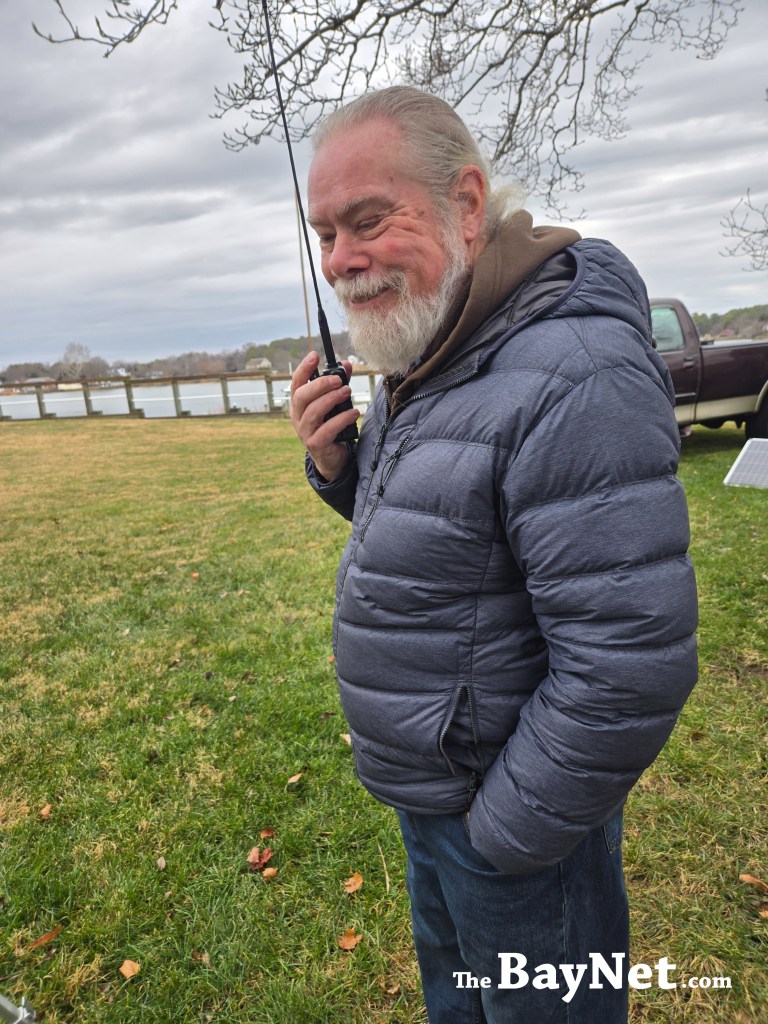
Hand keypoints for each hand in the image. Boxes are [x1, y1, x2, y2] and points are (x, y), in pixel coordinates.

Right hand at [289, 351, 359, 480]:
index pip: (296, 383)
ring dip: (332, 399)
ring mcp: (305, 432)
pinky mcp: (316, 444)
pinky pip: (327, 430)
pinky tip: (353, 413)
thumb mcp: (333, 404)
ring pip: (314, 412)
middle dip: (320, 385)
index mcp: (299, 405)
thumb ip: (338, 385)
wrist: (331, 458)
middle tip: (339, 380)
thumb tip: (347, 364)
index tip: (314, 355)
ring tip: (347, 392)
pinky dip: (342, 419)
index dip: (304, 368)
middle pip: (302, 397)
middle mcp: (298, 417)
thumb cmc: (330, 426)